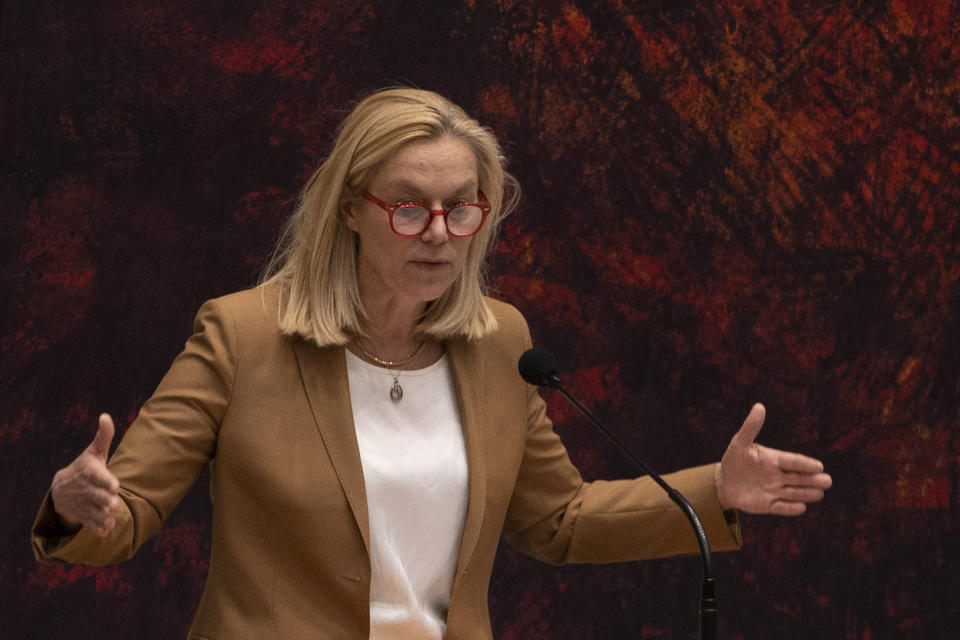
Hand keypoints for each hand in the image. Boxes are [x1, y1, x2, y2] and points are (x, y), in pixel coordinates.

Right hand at [50, 413, 120, 536]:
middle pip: (96, 497)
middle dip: (104, 501)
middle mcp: (85, 489)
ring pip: (94, 512)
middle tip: (114, 504)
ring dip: (102, 517)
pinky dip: (97, 529)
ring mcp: (83, 504)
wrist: (61, 489)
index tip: (115, 487)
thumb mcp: (93, 452)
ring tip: (111, 518)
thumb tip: (105, 415)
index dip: (106, 482)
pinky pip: (90, 525)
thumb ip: (103, 436)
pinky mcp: (83, 517)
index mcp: (88, 473)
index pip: (97, 477)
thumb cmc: (85, 468)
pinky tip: (106, 532)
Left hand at [716, 403, 831, 515]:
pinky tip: (801, 508)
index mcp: (774, 459)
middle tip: (827, 481)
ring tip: (820, 493)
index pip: (792, 461)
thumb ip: (751, 427)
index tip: (818, 466)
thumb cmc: (734, 460)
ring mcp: (774, 491)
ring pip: (793, 493)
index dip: (805, 464)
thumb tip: (759, 406)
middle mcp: (778, 476)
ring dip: (806, 494)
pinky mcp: (768, 505)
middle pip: (798, 478)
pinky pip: (781, 507)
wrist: (724, 482)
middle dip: (813, 480)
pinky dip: (790, 508)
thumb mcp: (739, 442)